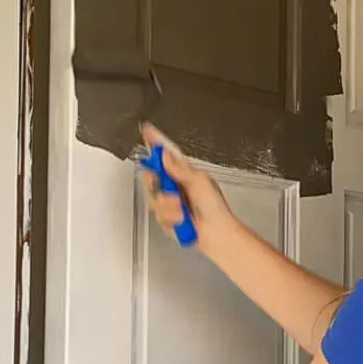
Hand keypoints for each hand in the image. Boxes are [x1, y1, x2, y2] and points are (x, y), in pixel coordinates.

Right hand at [139, 124, 233, 249]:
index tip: (146, 130)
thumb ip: (180, 168)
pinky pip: (157, 214)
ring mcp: (169, 202)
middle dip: (158, 184)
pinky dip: (170, 218)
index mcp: (183, 172)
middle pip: (151, 176)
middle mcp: (174, 185)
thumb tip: (165, 155)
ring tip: (182, 209)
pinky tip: (181, 219)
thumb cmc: (214, 208)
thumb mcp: (200, 182)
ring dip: (168, 205)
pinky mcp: (166, 217)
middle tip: (170, 190)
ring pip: (153, 198)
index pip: (165, 154)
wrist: (216, 234)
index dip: (154, 142)